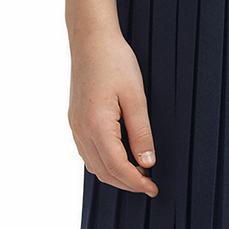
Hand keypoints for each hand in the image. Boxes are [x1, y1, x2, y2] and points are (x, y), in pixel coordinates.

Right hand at [68, 32, 158, 197]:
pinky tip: (118, 157)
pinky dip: (103, 162)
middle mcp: (81, 130)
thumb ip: (141, 132)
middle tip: (148, 184)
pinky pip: (87, 151)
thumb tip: (147, 162)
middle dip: (126, 183)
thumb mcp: (136, 96)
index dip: (136, 182)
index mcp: (97, 125)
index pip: (117, 167)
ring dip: (114, 174)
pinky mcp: (75, 119)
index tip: (153, 188)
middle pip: (103, 171)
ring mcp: (75, 125)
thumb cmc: (115, 61)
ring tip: (137, 173)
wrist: (91, 39)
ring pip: (93, 165)